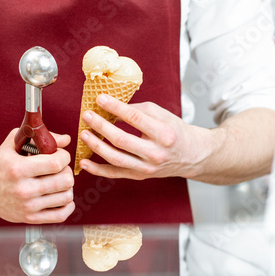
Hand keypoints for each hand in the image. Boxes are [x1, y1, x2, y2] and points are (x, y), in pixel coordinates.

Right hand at [0, 127, 74, 222]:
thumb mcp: (13, 143)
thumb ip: (40, 138)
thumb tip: (66, 140)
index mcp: (18, 169)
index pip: (56, 163)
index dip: (64, 156)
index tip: (60, 155)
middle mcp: (24, 189)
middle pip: (64, 181)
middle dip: (66, 170)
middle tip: (59, 168)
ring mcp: (27, 206)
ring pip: (66, 197)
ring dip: (67, 186)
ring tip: (58, 181)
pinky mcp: (30, 218)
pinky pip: (61, 215)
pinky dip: (67, 205)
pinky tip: (60, 196)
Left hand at [78, 94, 214, 179]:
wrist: (190, 155)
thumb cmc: (175, 131)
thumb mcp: (162, 114)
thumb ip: (138, 109)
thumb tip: (111, 106)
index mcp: (163, 134)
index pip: (134, 118)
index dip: (115, 108)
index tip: (99, 99)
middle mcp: (155, 153)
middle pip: (121, 140)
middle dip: (100, 126)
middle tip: (87, 115)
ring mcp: (147, 168)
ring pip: (115, 158)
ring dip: (96, 145)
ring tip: (84, 133)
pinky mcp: (139, 177)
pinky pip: (115, 174)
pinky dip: (97, 170)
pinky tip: (84, 162)